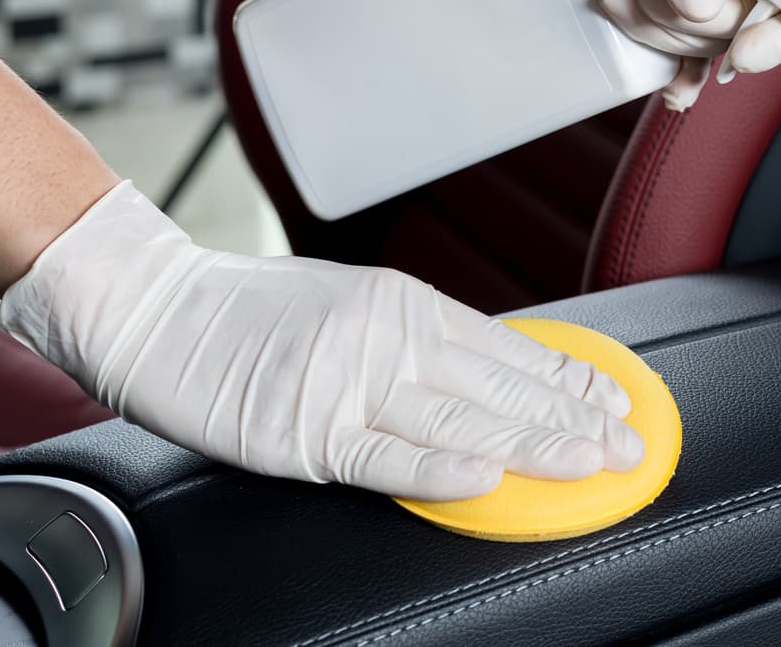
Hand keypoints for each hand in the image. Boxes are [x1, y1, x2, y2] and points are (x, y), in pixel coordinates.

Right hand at [0, 182, 643, 500]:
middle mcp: (387, 339)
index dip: (568, 380)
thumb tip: (486, 377)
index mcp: (405, 307)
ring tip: (589, 461)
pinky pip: (382, 454)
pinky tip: (485, 475)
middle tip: (629, 443)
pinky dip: (437, 466)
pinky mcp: (301, 429)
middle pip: (499, 386)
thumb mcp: (351, 306)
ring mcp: (346, 383)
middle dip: (572, 419)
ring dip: (531, 444)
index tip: (617, 402)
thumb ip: (415, 342)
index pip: (508, 349)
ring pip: (459, 418)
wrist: (152, 304)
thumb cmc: (248, 311)